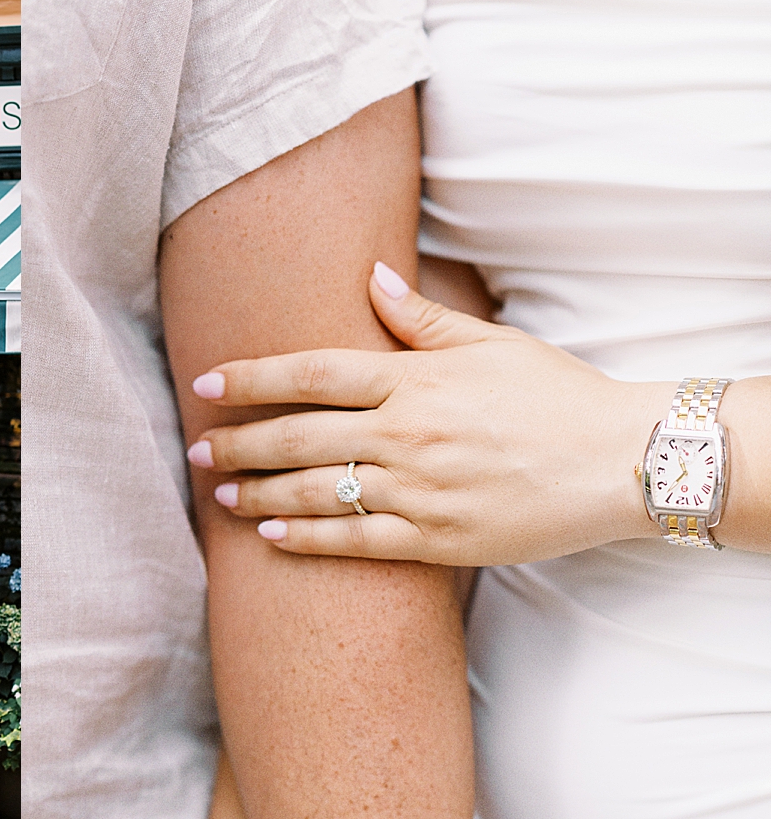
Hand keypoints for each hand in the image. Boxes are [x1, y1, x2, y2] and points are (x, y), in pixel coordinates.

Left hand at [186, 263, 673, 564]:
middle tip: (197, 453)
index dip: (253, 380)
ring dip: (260, 495)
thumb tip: (368, 276)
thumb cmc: (556, 394)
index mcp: (415, 379)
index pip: (313, 373)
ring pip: (318, 492)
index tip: (206, 386)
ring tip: (221, 496)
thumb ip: (419, 317)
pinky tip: (272, 537)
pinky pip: (357, 542)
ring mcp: (420, 490)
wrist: (622, 461)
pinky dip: (309, 539)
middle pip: (299, 436)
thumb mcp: (490, 342)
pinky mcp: (437, 539)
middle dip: (239, 444)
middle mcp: (408, 434)